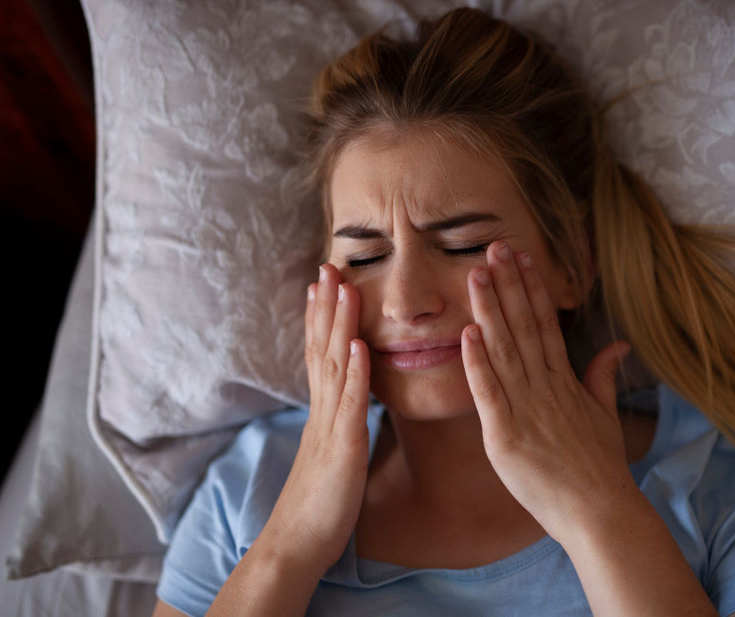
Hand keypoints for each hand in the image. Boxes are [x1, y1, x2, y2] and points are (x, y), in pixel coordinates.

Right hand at [262, 263, 370, 573]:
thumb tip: (350, 402)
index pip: (320, 354)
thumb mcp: (332, 453)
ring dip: (341, 325)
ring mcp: (331, 427)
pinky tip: (361, 346)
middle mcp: (323, 412)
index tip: (324, 283)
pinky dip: (356, 373)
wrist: (296, 545)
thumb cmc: (319, 504)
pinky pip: (351, 406)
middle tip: (330, 266)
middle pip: (323, 349)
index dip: (322, 317)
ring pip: (336, 367)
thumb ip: (339, 423)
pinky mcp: (344, 448)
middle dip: (327, 307)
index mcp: (323, 412)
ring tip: (346, 288)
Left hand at [460, 241, 633, 543]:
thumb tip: (618, 343)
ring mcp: (526, 410)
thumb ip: (603, 376)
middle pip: (524, 327)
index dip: (530, 288)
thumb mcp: (605, 414)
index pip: (545, 324)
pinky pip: (489, 393)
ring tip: (476, 274)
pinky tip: (468, 333)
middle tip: (493, 247)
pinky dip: (478, 363)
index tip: (520, 258)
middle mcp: (545, 388)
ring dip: (490, 311)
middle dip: (507, 285)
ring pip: (505, 351)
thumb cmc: (601, 468)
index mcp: (564, 382)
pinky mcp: (506, 436)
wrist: (600, 511)